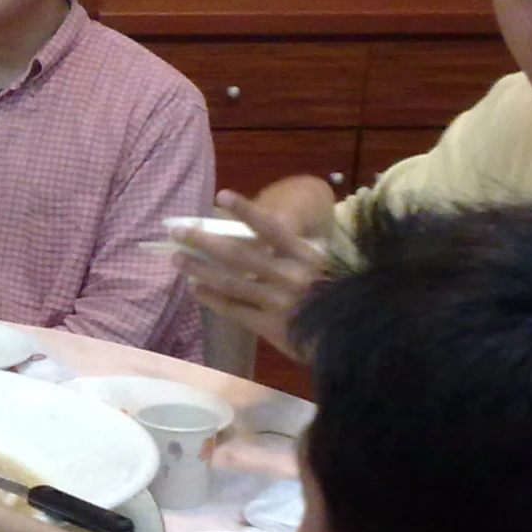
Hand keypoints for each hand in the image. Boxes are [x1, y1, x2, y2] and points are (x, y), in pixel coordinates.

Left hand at [172, 189, 329, 358]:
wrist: (354, 336)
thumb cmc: (343, 296)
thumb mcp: (329, 267)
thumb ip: (301, 254)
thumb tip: (264, 239)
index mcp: (307, 256)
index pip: (272, 227)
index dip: (246, 210)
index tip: (221, 195)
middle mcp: (290, 275)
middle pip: (238, 254)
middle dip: (204, 241)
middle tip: (177, 231)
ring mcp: (277, 301)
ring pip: (230, 282)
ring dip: (200, 269)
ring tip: (177, 258)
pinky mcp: (269, 325)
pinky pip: (234, 309)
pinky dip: (212, 298)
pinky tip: (195, 290)